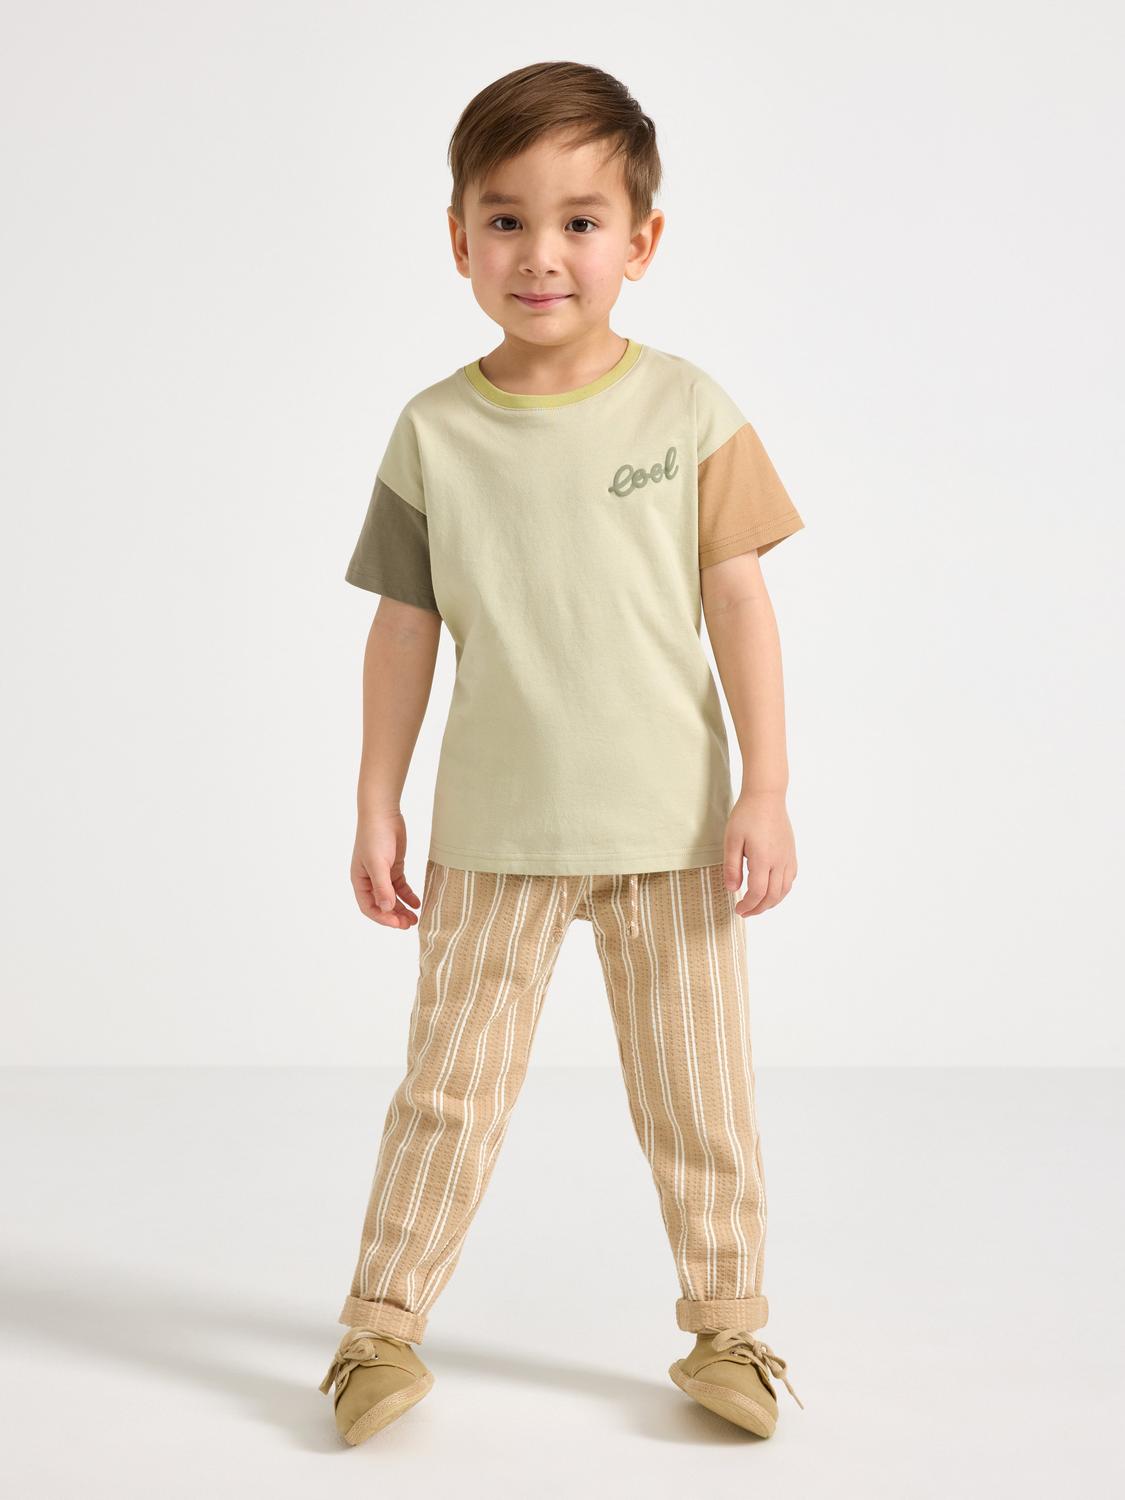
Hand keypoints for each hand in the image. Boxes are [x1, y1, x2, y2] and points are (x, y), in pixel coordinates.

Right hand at [350, 811, 421, 928]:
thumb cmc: (374, 836)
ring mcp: (382, 874)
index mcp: (360, 881)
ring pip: (392, 898)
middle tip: (409, 924)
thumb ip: (382, 887)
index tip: (398, 923)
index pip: (369, 907)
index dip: (383, 918)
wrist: (383, 813)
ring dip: (402, 909)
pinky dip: (408, 896)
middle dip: (394, 916)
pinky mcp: (394, 866)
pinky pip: (401, 886)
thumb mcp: (378, 863)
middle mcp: (369, 880)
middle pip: (381, 905)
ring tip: (414, 918)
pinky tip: (417, 903)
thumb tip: (386, 909)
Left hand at [723, 790, 797, 916]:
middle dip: (759, 908)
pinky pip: (791, 878)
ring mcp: (788, 857)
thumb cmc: (746, 815)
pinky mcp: (791, 852)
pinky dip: (782, 890)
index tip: (738, 909)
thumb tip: (732, 889)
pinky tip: (772, 889)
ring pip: (785, 890)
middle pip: (773, 896)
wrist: (766, 796)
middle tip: (745, 912)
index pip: (758, 893)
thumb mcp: (731, 840)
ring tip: (757, 905)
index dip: (748, 905)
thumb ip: (731, 867)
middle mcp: (779, 861)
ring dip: (771, 902)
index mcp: (763, 859)